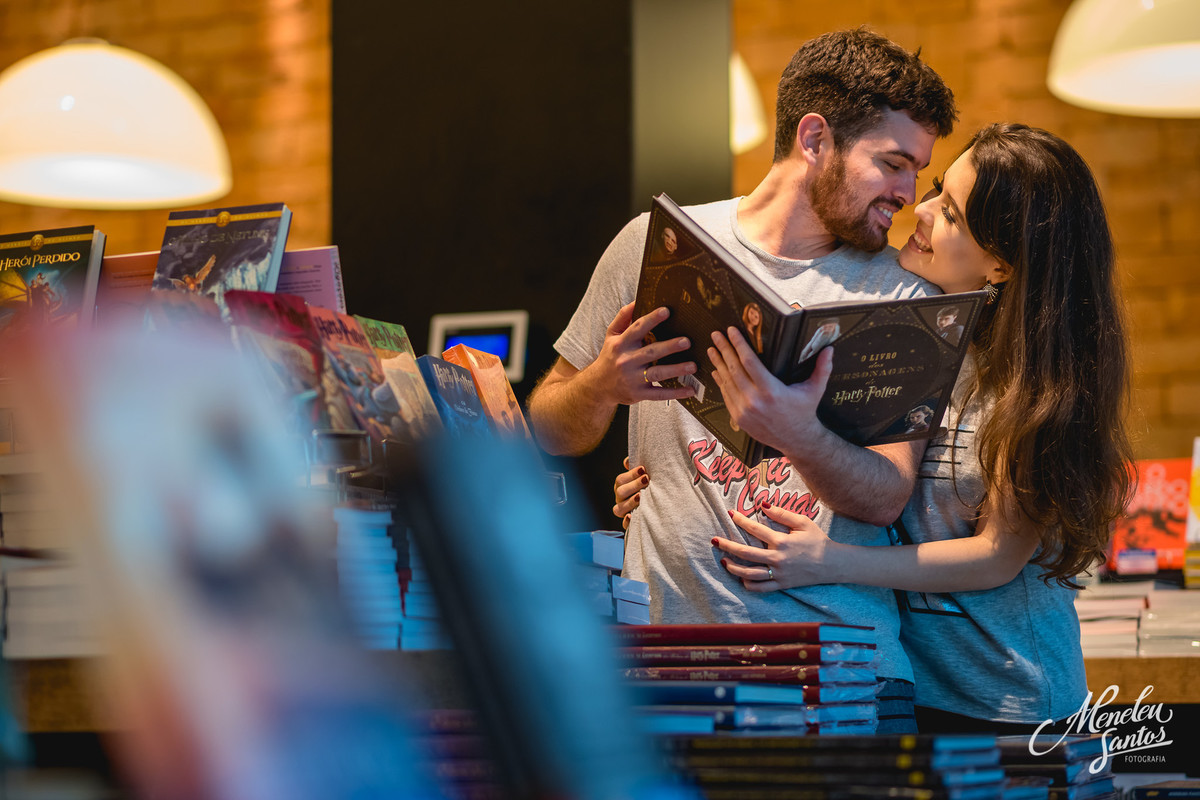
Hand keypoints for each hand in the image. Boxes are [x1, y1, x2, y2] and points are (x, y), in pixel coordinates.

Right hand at [592, 302, 698, 406]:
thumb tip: (637, 301)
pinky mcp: (639, 394)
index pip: (637, 329)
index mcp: (621, 344)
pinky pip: (659, 394)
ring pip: (657, 373)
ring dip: (676, 369)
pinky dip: (676, 393)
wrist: (598, 386)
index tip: (666, 311)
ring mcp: (633, 379)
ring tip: (693, 365)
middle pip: (651, 352)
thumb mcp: (611, 335)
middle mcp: (626, 361)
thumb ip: (623, 317)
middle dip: (669, 347)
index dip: (652, 319)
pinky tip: (690, 390)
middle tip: (686, 341)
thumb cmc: (610, 356)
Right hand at [612, 457, 647, 530]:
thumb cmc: (653, 486)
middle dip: (633, 485)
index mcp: (622, 487)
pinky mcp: (631, 524)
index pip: (620, 480)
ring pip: (619, 509)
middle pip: (620, 492)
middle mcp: (621, 499)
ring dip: (629, 502)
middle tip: (647, 480)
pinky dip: (627, 522)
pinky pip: (625, 525)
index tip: (643, 469)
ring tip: (641, 496)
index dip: (631, 474)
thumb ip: (637, 466)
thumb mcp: (647, 475)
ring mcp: (624, 512)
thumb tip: (627, 462)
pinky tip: (632, 516)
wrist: (665, 505)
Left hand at [708, 327, 833, 452]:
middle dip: (724, 350)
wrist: (796, 440)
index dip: (739, 344)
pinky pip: (726, 395)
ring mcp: (744, 411)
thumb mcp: (815, 390)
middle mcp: (755, 401)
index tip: (732, 331)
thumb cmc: (804, 411)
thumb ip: (822, 368)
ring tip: (712, 349)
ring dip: (718, 363)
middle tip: (716, 335)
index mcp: (772, 391)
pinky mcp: (739, 418)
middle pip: (734, 369)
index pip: (749, 362)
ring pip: (727, 382)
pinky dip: (721, 381)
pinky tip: (716, 370)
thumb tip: (830, 349)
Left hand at [712, 502, 837, 591]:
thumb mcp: (803, 522)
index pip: (755, 529)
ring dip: (733, 567)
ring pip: (749, 573)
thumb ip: (782, 514)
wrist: (833, 564)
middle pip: (746, 553)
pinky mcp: (782, 585)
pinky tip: (742, 578)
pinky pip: (761, 588)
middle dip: (727, 546)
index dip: (741, 520)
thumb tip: (763, 505)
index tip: (731, 514)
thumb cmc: (818, 540)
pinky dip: (749, 584)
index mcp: (782, 542)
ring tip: (723, 560)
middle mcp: (777, 559)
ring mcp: (779, 574)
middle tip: (714, 540)